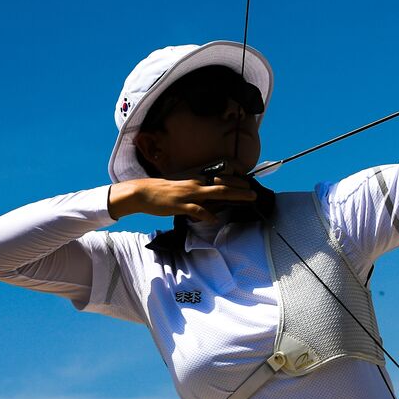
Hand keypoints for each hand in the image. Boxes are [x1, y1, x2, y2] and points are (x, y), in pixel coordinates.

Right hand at [109, 174, 259, 222]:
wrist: (143, 193)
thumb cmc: (164, 192)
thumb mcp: (185, 188)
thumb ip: (199, 192)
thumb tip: (213, 199)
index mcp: (197, 180)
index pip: (221, 179)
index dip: (237, 181)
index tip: (249, 184)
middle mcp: (197, 185)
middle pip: (224, 185)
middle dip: (242, 188)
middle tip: (255, 193)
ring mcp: (189, 195)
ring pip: (217, 193)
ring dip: (235, 195)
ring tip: (248, 198)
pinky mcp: (180, 205)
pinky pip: (197, 210)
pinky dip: (207, 215)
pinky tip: (215, 219)